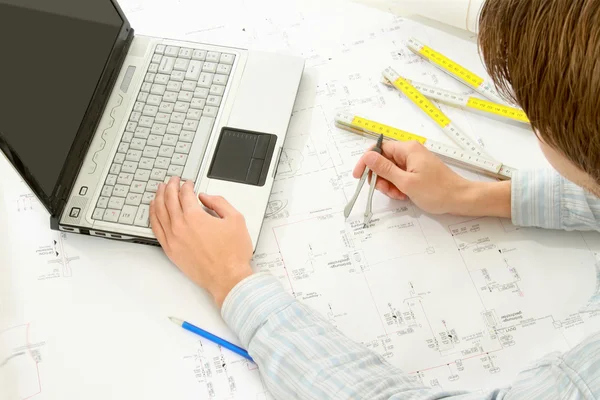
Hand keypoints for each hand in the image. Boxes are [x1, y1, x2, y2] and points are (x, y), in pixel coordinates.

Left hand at [150, 177, 252, 307]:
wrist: (228, 278)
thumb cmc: (233, 254)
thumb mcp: (235, 219)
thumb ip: (219, 202)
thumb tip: (206, 197)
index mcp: (195, 217)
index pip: (185, 194)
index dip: (186, 185)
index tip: (188, 183)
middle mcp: (180, 226)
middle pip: (169, 199)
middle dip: (170, 186)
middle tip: (172, 180)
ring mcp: (172, 239)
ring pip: (159, 212)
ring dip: (158, 197)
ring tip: (160, 190)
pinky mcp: (170, 250)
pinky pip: (156, 228)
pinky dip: (153, 215)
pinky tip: (154, 210)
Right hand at [353, 141, 510, 216]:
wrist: (460, 199)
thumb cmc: (436, 191)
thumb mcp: (406, 182)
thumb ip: (385, 169)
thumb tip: (367, 156)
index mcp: (407, 149)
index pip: (378, 149)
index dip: (366, 162)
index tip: (359, 176)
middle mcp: (409, 152)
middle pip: (382, 161)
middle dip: (380, 178)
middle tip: (386, 191)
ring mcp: (413, 162)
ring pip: (389, 171)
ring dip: (389, 185)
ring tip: (398, 195)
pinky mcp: (416, 172)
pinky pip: (399, 176)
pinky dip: (397, 186)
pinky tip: (403, 195)